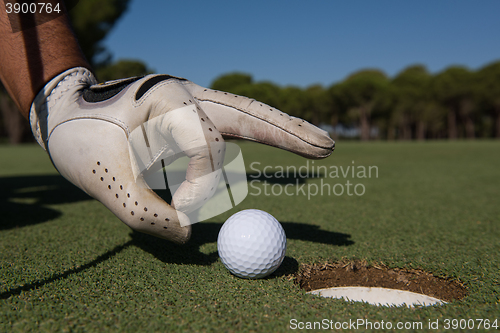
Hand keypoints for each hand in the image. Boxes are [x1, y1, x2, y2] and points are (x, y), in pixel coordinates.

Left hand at [30, 68, 333, 243]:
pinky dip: (266, 133)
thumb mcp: (100, 179)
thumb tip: (190, 237)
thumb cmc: (77, 139)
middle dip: (293, 131)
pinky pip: (236, 124)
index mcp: (165, 98)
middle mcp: (186, 92)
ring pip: (249, 114)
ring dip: (285, 132)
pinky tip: (292, 140)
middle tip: (332, 147)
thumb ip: (143, 214)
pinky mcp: (194, 114)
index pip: (207, 145)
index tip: (184, 214)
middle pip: (251, 111)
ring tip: (322, 146)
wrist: (63, 111)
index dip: (203, 185)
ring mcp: (193, 101)